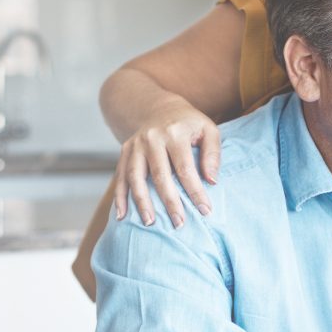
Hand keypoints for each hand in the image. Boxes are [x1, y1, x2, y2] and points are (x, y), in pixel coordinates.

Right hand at [114, 102, 220, 227]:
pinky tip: (122, 215)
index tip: (205, 211)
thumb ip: (212, 154)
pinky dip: (119, 197)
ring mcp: (135, 145)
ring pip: (135, 177)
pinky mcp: (124, 152)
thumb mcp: (208, 130)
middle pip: (160, 175)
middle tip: (179, 223)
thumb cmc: (189, 124)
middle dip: (170, 202)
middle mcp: (151, 138)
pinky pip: (120, 177)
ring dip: (141, 202)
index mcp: (174, 132)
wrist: (159, 108)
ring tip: (149, 223)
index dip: (195, 191)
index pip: (185, 167)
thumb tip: (211, 181)